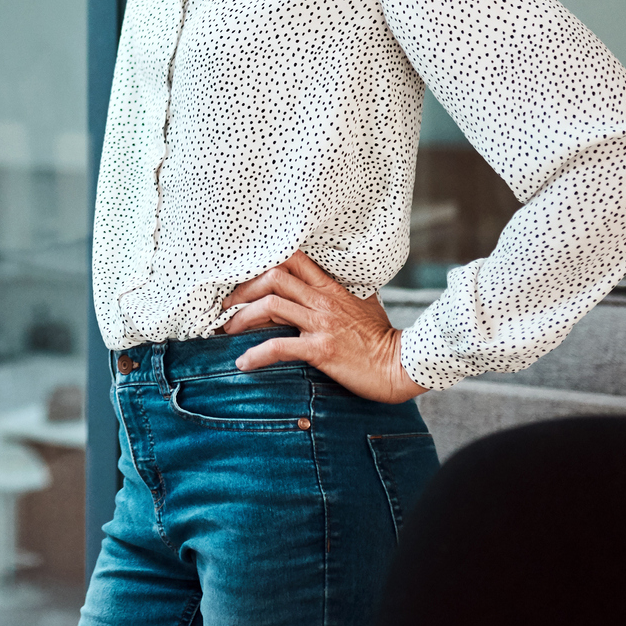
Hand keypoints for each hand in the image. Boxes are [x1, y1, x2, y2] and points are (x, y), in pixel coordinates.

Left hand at [219, 252, 426, 403]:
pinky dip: (256, 354)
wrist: (401, 365)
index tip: (241, 280)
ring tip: (226, 331)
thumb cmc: (380, 336)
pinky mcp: (321, 349)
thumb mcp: (361, 302)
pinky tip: (243, 363)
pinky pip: (279, 347)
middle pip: (272, 278)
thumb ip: (339, 288)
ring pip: (271, 306)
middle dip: (241, 290)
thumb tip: (324, 278)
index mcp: (330, 286)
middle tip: (224, 306)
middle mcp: (323, 300)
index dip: (260, 266)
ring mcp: (321, 323)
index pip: (290, 259)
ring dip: (241, 318)